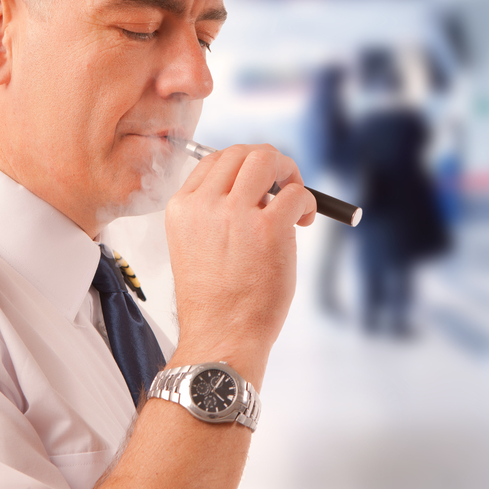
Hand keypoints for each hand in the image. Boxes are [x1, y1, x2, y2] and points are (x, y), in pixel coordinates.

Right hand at [164, 144, 315, 386]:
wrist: (221, 337)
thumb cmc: (214, 301)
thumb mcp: (194, 245)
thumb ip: (214, 213)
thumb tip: (256, 189)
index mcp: (182, 208)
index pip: (212, 160)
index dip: (242, 166)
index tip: (258, 185)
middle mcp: (205, 205)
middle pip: (240, 152)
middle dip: (268, 161)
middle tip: (283, 185)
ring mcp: (236, 214)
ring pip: (266, 159)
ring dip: (288, 171)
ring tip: (295, 200)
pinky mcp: (269, 229)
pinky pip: (295, 194)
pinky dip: (307, 202)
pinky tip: (303, 222)